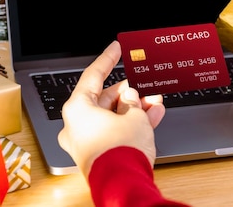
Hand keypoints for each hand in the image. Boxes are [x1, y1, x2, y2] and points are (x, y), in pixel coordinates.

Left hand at [57, 41, 165, 177]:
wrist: (124, 184)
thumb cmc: (121, 150)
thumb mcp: (134, 115)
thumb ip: (133, 100)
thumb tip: (131, 98)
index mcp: (77, 109)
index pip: (92, 76)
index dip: (107, 59)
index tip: (115, 48)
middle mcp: (76, 125)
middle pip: (105, 99)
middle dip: (130, 93)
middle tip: (145, 87)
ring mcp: (85, 142)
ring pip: (113, 117)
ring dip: (135, 109)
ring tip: (155, 102)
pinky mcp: (97, 155)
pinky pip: (115, 132)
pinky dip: (132, 124)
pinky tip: (153, 116)